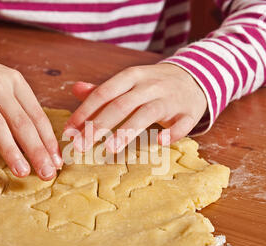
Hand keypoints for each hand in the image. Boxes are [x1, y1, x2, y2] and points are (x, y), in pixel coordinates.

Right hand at [0, 45, 61, 179]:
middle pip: (22, 122)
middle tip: (47, 174)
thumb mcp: (5, 86)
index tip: (57, 163)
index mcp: (17, 84)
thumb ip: (20, 110)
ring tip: (22, 171)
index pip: (38, 116)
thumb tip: (40, 144)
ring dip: (11, 149)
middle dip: (37, 151)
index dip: (49, 141)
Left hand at [63, 63, 207, 152]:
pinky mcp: (189, 112)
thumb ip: (103, 89)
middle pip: (121, 105)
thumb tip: (75, 89)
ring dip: (127, 130)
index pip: (103, 93)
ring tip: (109, 148)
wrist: (196, 76)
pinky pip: (182, 123)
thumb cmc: (154, 84)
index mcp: (132, 77)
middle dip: (98, 126)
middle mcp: (149, 85)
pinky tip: (160, 142)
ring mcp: (170, 99)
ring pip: (147, 113)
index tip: (69, 131)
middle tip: (80, 146)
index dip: (85, 112)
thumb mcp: (130, 80)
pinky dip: (173, 132)